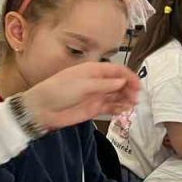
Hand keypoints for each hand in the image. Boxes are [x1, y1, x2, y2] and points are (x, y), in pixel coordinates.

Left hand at [22, 63, 140, 130]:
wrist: (42, 109)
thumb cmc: (58, 91)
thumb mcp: (82, 85)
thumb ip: (104, 84)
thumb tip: (122, 82)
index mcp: (93, 70)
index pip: (116, 70)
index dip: (129, 77)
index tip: (138, 86)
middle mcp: (97, 82)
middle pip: (119, 83)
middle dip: (129, 89)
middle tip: (135, 98)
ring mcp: (95, 95)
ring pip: (116, 96)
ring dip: (126, 99)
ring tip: (132, 106)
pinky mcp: (93, 109)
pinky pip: (110, 107)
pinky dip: (118, 109)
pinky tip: (123, 111)